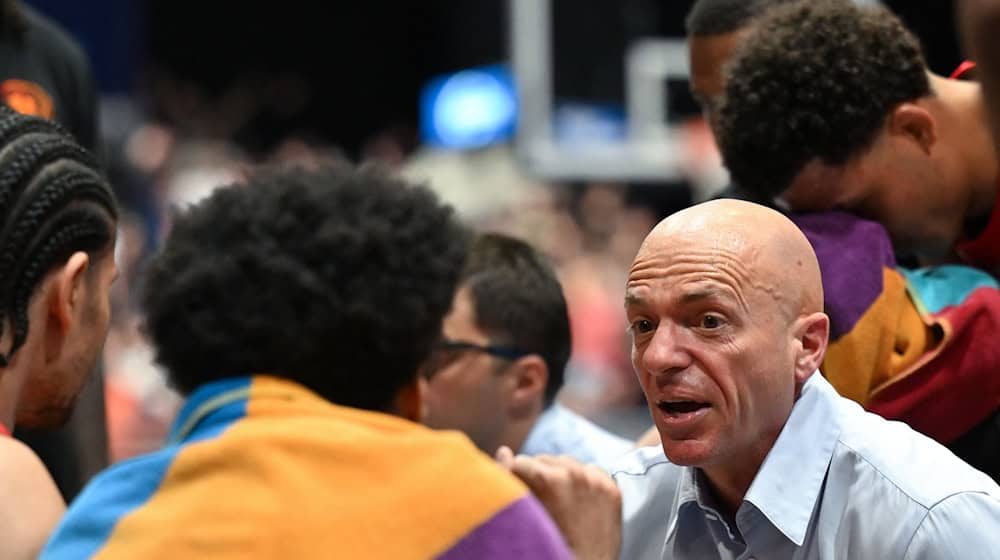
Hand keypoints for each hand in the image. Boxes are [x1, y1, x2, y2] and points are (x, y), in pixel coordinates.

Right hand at [496, 447, 621, 559]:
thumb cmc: (546, 547)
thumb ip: (508, 480)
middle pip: (544, 460)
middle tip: (538, 500)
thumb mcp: (523, 516)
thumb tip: (504, 451)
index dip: (515, 478)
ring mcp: (596, 482)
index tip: (517, 492)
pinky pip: (591, 470)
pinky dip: (584, 481)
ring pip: (567, 462)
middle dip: (538, 475)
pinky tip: (577, 502)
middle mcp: (574, 474)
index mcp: (547, 480)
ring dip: (560, 475)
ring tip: (557, 501)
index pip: (521, 462)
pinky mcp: (611, 490)